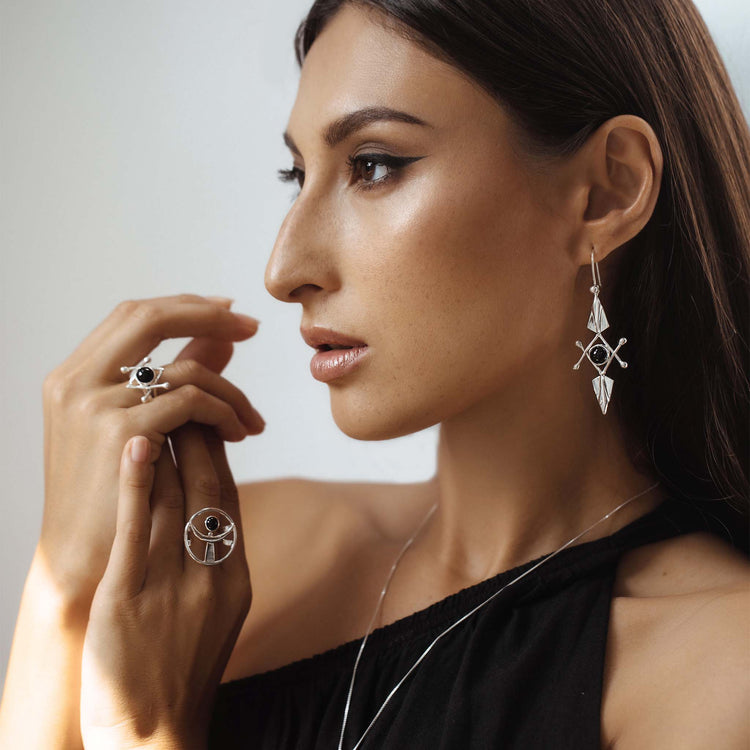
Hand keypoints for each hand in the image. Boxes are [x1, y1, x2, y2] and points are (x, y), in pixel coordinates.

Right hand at [40, 294, 263, 610]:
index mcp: (72, 376)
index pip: (133, 315)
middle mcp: (76, 381)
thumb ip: (172, 379)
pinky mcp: (122, 432)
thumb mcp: (134, 429)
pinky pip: (191, 402)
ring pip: (184, 369)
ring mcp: (95, 404)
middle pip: (150, 317)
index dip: (185, 306)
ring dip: (229, 391)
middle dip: (208, 315)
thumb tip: (220, 338)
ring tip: (251, 421)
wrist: (85, 559)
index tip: (228, 313)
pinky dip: (223, 413)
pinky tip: (238, 434)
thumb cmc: (111, 496)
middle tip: (251, 327)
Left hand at [81, 431, 250, 749]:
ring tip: (157, 402)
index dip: (217, 449)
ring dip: (169, 443)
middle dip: (198, 430)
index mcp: (234, 576)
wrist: (156, 736)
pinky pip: (139, 528)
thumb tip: (212, 514)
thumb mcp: (217, 614)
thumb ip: (218, 562)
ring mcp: (173, 584)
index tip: (204, 416)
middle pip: (208, 484)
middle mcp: (212, 573)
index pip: (227, 495)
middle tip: (185, 390)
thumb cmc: (181, 672)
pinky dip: (140, 480)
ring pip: (176, 497)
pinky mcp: (130, 598)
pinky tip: (136, 443)